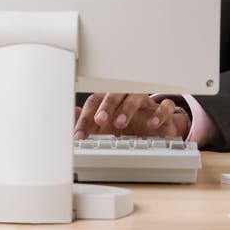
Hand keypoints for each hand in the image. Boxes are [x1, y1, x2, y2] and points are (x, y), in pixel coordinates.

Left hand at [73, 93, 189, 139]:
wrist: (157, 128)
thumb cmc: (130, 123)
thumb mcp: (106, 125)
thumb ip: (86, 120)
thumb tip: (66, 118)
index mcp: (111, 100)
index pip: (95, 101)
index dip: (86, 117)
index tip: (79, 135)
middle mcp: (127, 97)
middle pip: (115, 94)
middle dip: (106, 106)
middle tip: (99, 121)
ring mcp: (146, 103)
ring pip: (137, 96)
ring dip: (128, 108)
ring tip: (121, 123)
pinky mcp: (163, 112)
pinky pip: (164, 107)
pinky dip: (159, 113)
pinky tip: (152, 124)